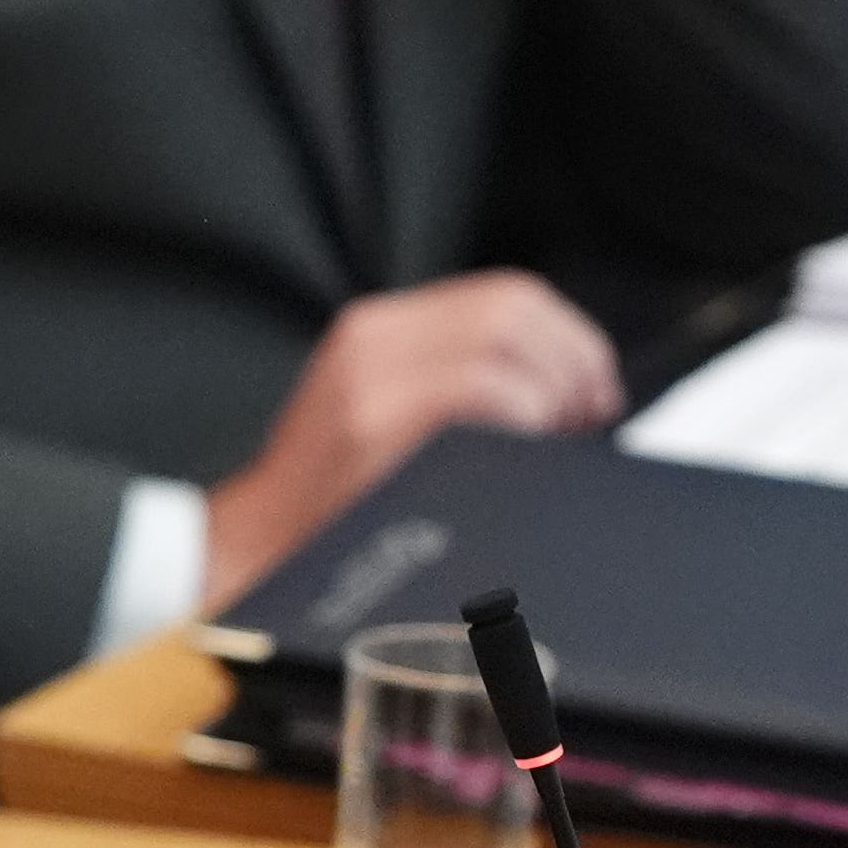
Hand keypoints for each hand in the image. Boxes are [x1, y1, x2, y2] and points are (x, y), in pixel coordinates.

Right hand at [200, 271, 622, 611]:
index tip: (595, 388)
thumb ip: (453, 386)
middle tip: (591, 416)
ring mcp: (369, 378)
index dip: (570, 335)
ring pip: (503, 339)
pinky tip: (526, 451)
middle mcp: (371, 338)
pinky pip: (479, 389)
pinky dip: (524, 415)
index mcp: (376, 329)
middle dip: (576, 359)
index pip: (503, 295)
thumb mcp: (382, 417)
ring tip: (562, 437)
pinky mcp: (373, 424)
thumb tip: (565, 392)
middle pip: (513, 307)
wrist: (252, 552)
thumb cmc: (335, 506)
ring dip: (556, 389)